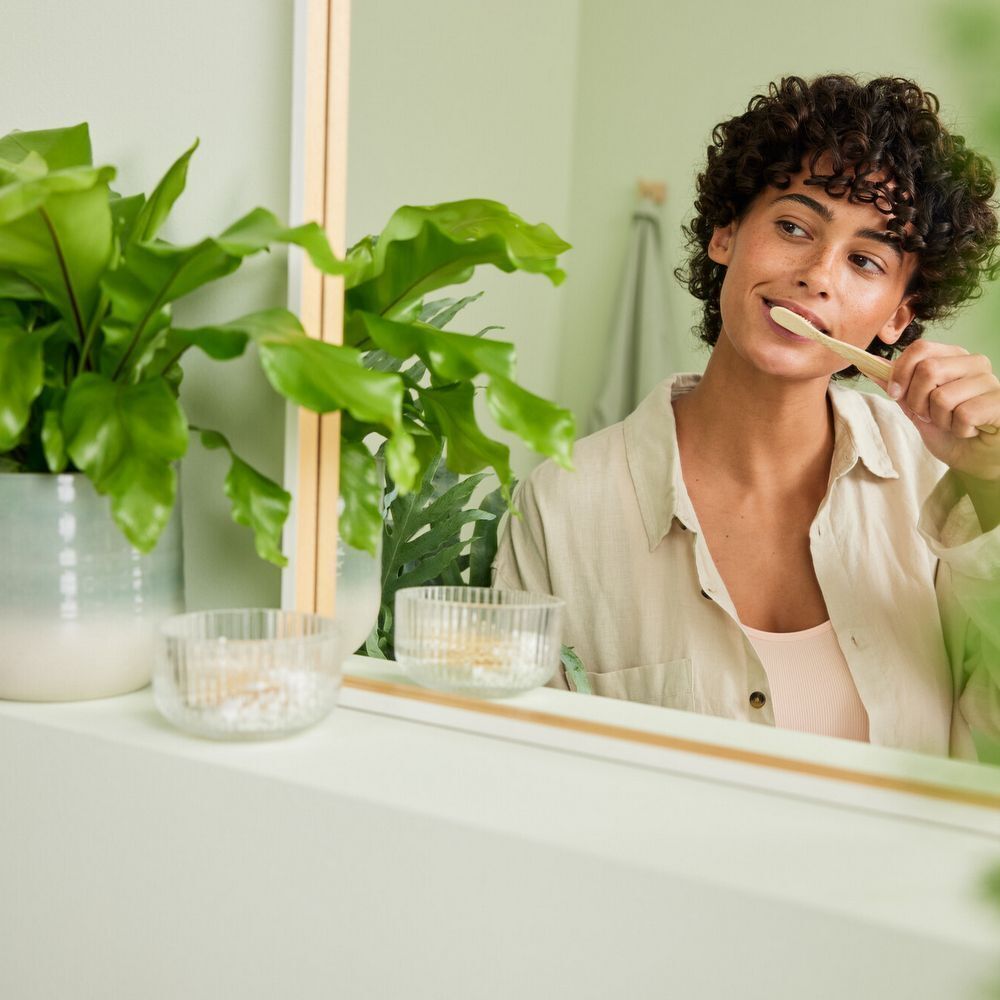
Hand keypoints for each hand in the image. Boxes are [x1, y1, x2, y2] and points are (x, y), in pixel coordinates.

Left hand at [882, 340, 999, 482]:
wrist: (975, 459)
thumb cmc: (948, 432)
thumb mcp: (915, 408)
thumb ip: (897, 386)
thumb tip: (869, 365)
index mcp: (953, 357)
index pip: (920, 348)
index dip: (900, 372)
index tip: (896, 395)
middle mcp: (975, 363)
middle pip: (928, 369)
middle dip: (917, 401)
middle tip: (929, 416)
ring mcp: (991, 382)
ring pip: (943, 396)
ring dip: (939, 420)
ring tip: (951, 424)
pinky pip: (964, 414)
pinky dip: (959, 430)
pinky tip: (969, 431)